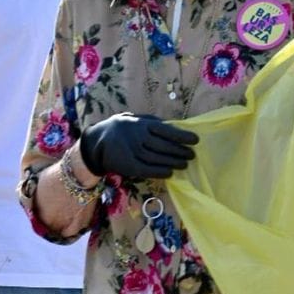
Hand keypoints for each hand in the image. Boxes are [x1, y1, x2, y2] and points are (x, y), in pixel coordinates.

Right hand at [80, 113, 198, 178]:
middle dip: (180, 151)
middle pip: (163, 146)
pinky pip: (147, 170)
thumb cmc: (124, 129)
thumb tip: (176, 127)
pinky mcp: (127, 166)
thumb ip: (154, 123)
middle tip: (192, 155)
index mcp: (141, 124)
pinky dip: (159, 172)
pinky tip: (170, 173)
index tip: (195, 140)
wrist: (97, 142)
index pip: (166, 130)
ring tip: (184, 164)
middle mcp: (137, 137)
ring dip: (173, 162)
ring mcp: (132, 151)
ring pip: (157, 158)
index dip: (182, 136)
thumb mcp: (136, 120)